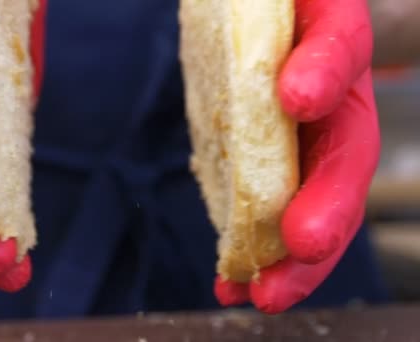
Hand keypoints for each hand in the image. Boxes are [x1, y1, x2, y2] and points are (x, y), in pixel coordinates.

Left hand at [214, 0, 379, 313]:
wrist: (255, 20)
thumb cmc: (266, 10)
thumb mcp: (278, 5)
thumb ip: (272, 14)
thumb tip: (257, 45)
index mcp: (332, 39)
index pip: (340, 49)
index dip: (323, 75)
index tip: (297, 99)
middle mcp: (327, 97)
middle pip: (342, 154)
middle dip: (325, 206)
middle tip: (301, 246)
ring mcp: (301, 137)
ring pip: (310, 199)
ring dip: (288, 255)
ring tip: (261, 294)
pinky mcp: (268, 162)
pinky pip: (264, 211)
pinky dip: (251, 252)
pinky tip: (232, 285)